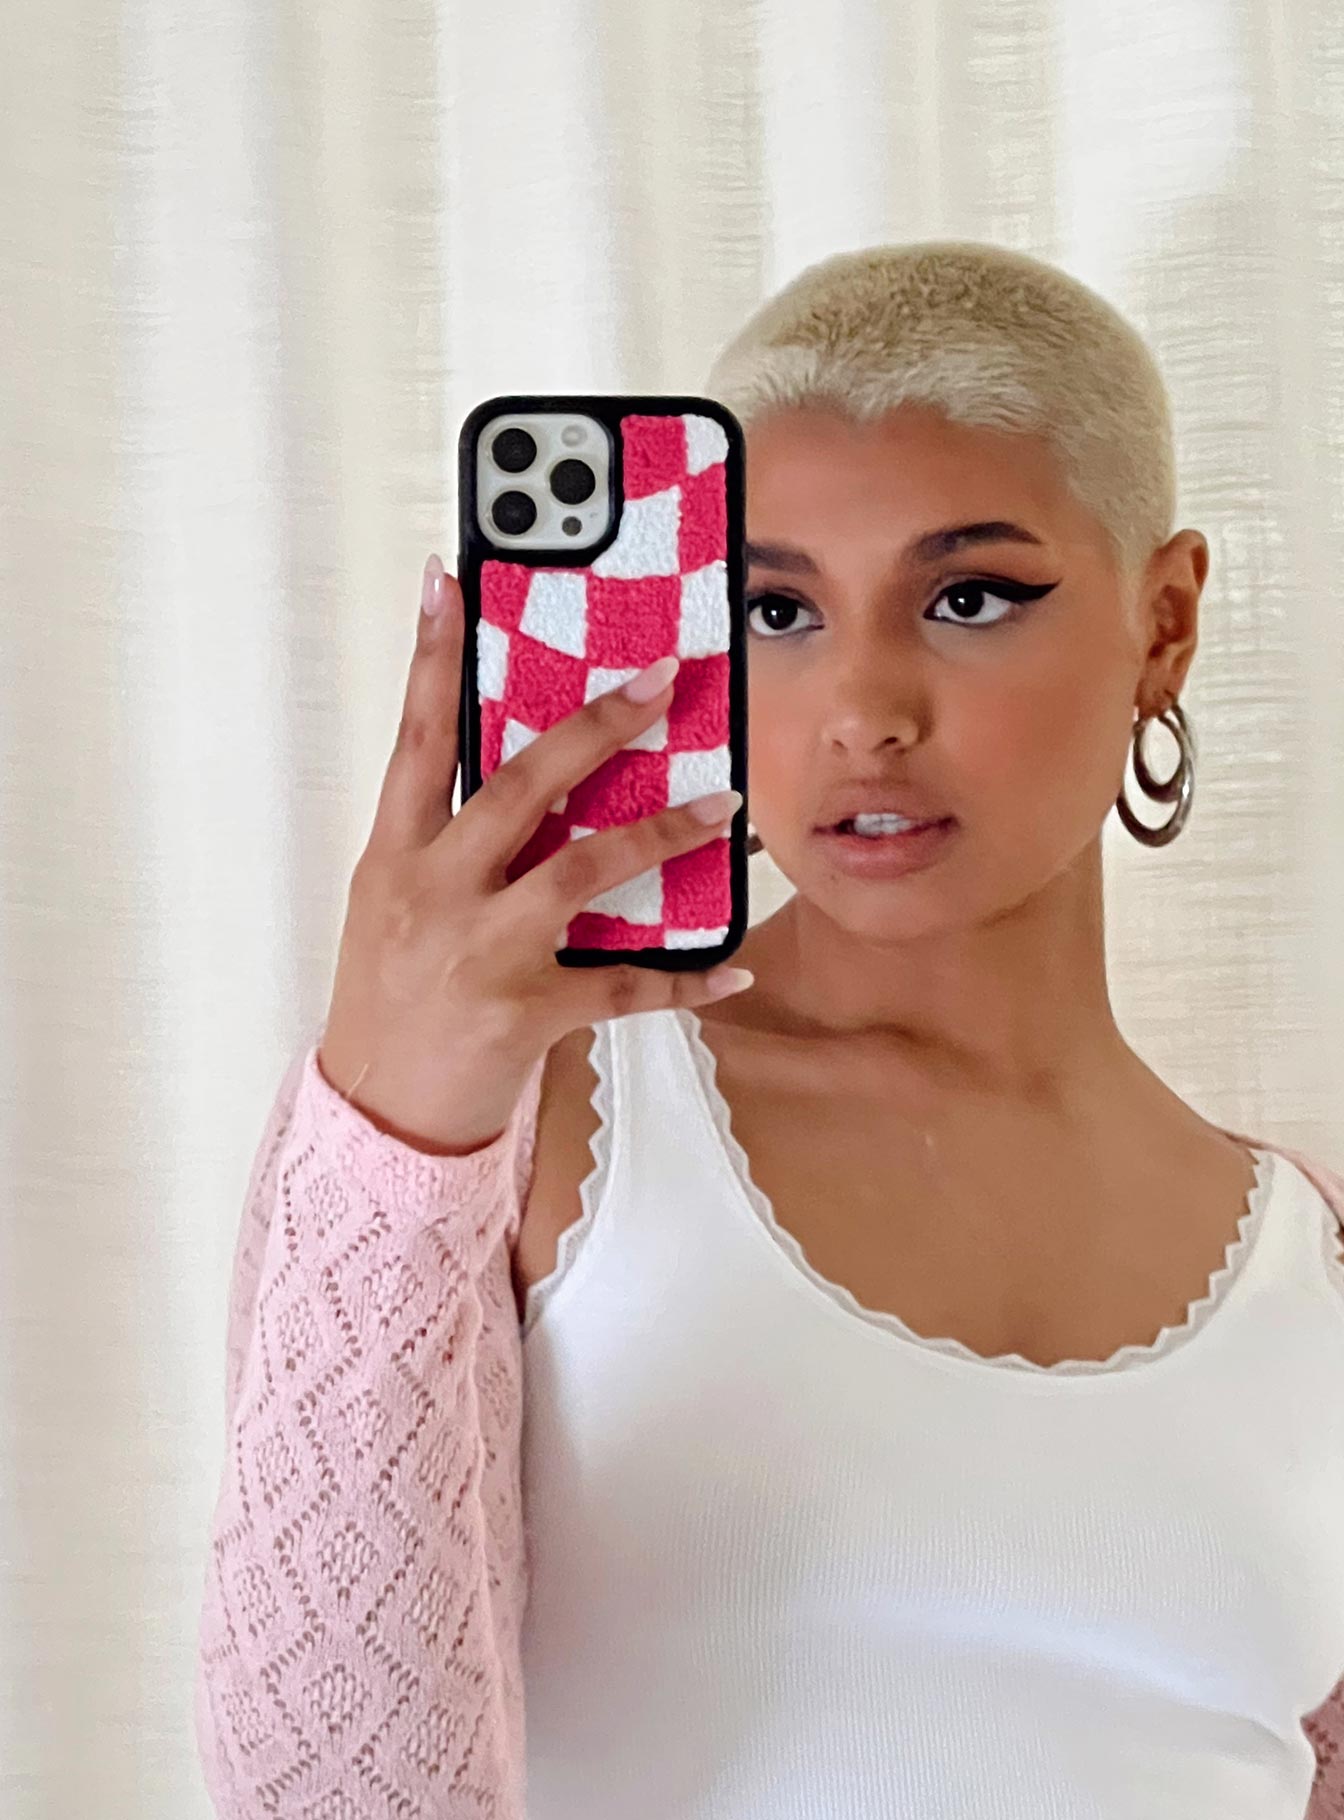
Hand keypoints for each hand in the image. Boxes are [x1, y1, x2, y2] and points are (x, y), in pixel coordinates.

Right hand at [317, 555, 750, 1154]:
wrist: (378, 1112)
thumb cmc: (390, 998)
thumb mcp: (395, 904)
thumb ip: (447, 841)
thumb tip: (533, 779)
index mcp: (395, 855)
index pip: (414, 738)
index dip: (430, 657)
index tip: (449, 580)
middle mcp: (434, 892)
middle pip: (522, 785)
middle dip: (597, 724)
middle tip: (662, 677)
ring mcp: (481, 952)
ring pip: (585, 870)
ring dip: (663, 832)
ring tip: (722, 805)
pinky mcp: (526, 1012)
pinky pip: (623, 987)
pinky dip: (684, 983)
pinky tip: (732, 973)